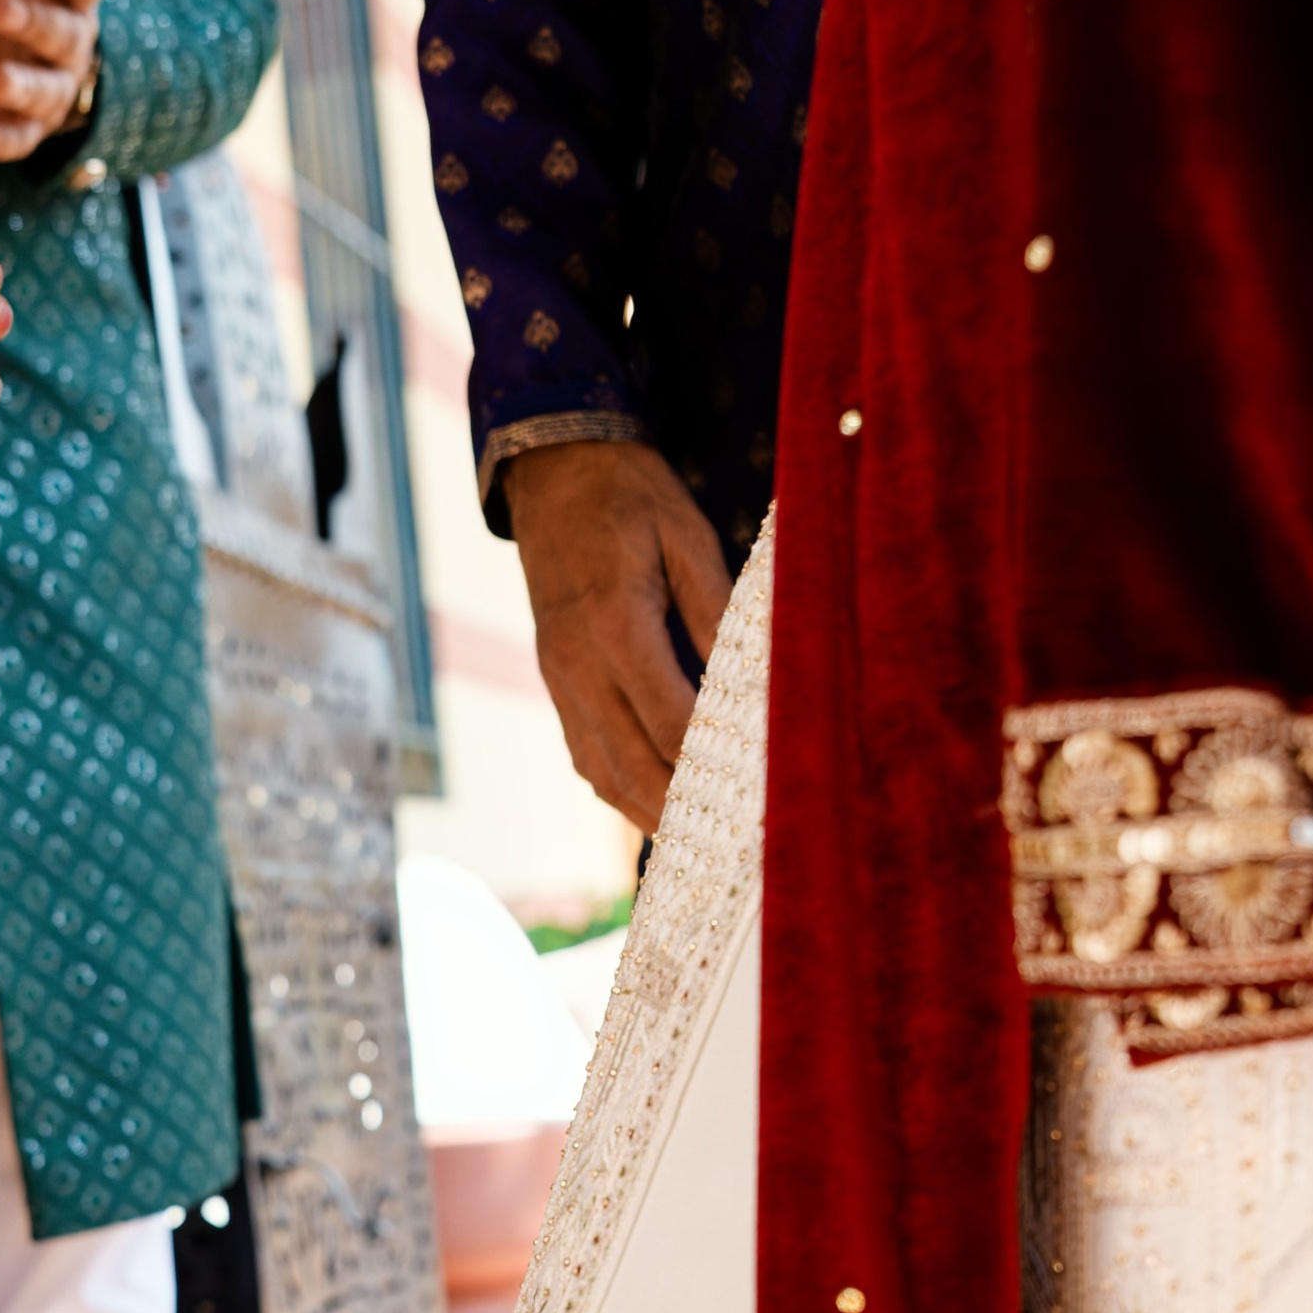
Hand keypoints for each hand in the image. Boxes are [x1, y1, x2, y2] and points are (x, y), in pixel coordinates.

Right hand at [508, 437, 729, 830]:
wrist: (554, 472)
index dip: (715, 762)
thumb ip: (717, 611)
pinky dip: (620, 789)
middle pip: (632, 765)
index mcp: (615, 624)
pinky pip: (585, 754)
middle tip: (734, 841)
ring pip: (602, 771)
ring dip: (648, 813)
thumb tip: (751, 680)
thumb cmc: (629, 496)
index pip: (671, 720)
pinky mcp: (555, 683)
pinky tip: (654, 803)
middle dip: (683, 809)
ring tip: (697, 841)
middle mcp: (579, 665)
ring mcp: (559, 680)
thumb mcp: (686, 537)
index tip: (758, 788)